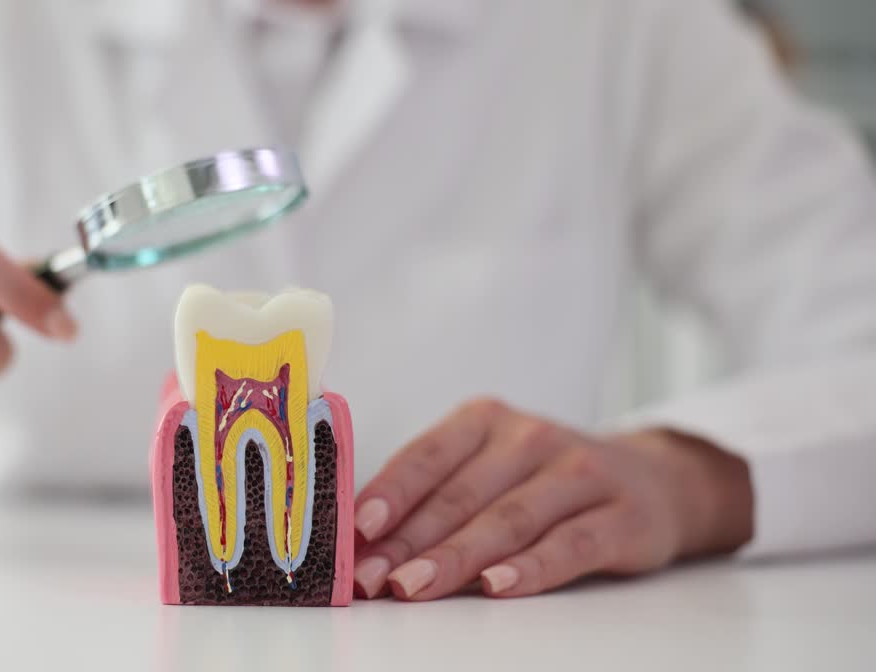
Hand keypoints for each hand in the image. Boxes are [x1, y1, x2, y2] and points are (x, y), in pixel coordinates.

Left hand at [352, 398, 751, 600]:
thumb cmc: (542, 480)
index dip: (389, 493)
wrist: (653, 481)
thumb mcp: (488, 467)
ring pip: (508, 520)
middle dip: (407, 540)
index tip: (355, 527)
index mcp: (486, 421)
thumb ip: (433, 496)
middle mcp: (531, 438)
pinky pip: (570, 544)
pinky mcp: (623, 517)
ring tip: (412, 586)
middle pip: (460, 495)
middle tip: (369, 578)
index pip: (427, 456)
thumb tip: (362, 540)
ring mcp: (580, 474)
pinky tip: (496, 586)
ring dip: (454, 557)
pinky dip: (530, 568)